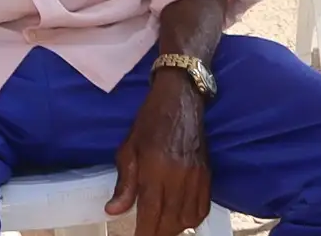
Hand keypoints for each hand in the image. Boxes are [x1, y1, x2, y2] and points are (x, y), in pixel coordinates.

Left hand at [108, 72, 210, 235]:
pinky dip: (192, 219)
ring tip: (161, 227)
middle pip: (170, 221)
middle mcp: (178, 176)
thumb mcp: (128, 149)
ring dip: (174, 228)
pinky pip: (203, 208)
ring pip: (188, 218)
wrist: (181, 98)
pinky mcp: (208, 174)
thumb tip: (113, 211)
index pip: (151, 213)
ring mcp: (196, 176)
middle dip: (157, 233)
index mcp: (155, 168)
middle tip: (146, 233)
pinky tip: (181, 219)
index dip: (143, 233)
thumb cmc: (149, 121)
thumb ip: (123, 183)